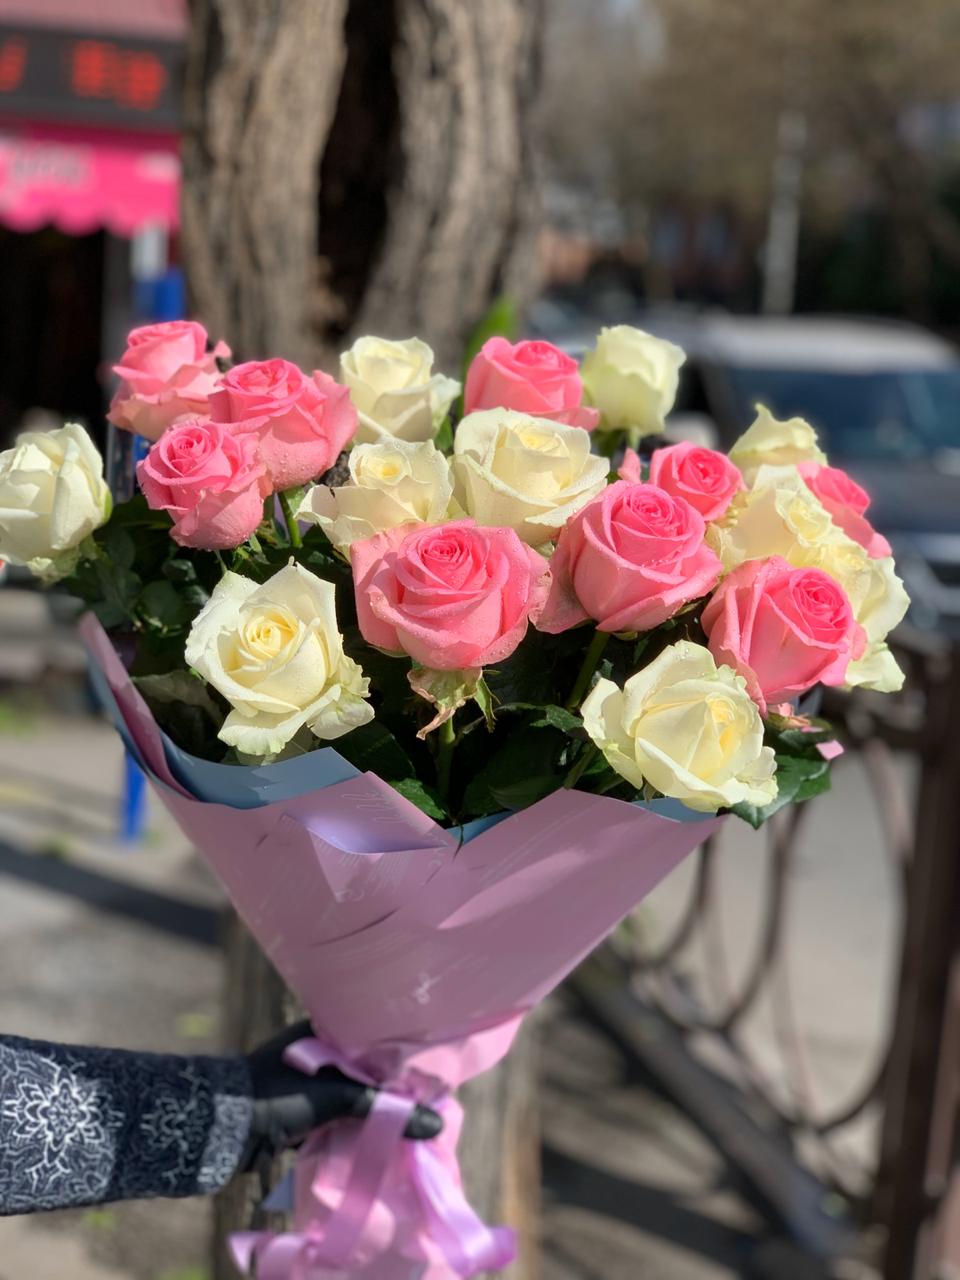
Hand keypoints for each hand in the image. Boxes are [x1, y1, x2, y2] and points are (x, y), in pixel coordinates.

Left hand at [239, 1022, 441, 1169]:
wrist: (221, 1129)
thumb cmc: (278, 1096)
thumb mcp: (338, 1098)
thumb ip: (387, 1110)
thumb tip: (436, 1125)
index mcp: (325, 1030)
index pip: (377, 1039)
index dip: (405, 1057)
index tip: (434, 1075)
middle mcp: (319, 1051)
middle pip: (368, 1070)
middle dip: (394, 1089)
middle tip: (429, 1105)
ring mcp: (309, 1083)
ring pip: (355, 1096)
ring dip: (376, 1111)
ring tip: (411, 1126)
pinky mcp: (301, 1112)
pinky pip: (340, 1117)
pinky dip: (358, 1128)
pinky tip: (380, 1140)